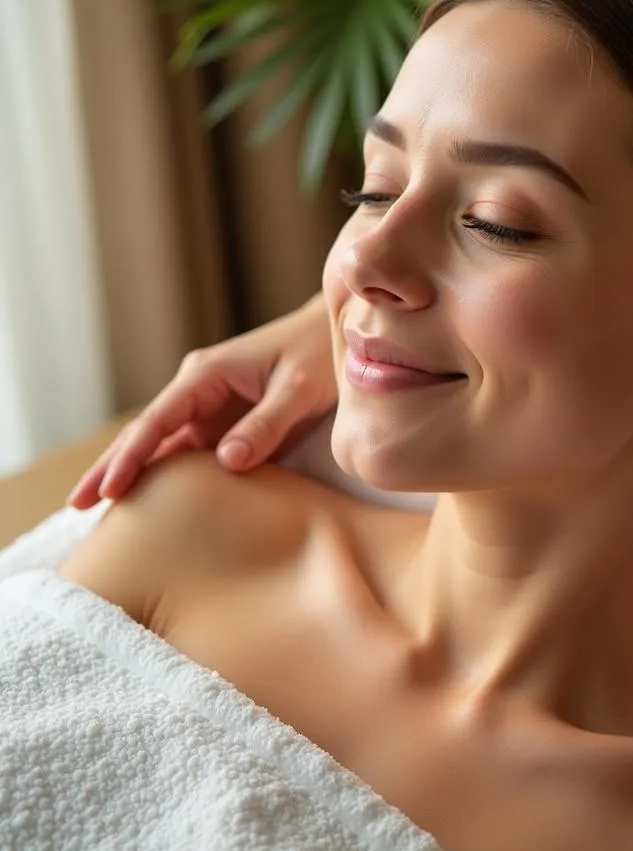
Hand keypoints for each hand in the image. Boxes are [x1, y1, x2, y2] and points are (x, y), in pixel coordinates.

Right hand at [67, 293, 337, 508]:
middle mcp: (198, 393)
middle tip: (77, 504)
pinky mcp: (226, 427)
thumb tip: (226, 463)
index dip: (132, 455)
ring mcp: (209, 411)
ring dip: (133, 475)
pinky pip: (191, 455)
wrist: (335, 340)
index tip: (110, 487)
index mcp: (206, 376)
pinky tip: (152, 503)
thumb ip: (265, 424)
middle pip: (145, 435)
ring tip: (99, 511)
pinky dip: (168, 477)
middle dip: (110, 467)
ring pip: (163, 448)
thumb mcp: (297, 389)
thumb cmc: (317, 356)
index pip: (158, 420)